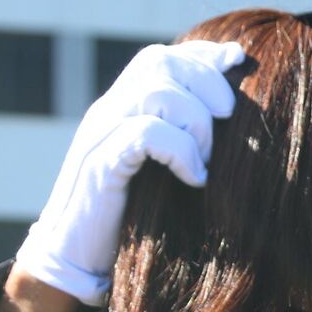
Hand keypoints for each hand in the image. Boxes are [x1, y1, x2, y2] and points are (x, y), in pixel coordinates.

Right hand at [14, 40, 244, 304]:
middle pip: (159, 62)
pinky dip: (180, 152)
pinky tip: (194, 178)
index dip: (202, 54)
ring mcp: (100, 135)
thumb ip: (185, 139)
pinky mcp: (100, 166)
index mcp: (122, 108)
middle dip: (205, 82)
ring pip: (155, 92)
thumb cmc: (128, 215)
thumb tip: (233, 119)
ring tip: (205, 159)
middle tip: (228, 118)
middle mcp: (108, 112)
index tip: (238, 59)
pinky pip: (144, 133)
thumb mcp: (161, 169)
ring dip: (194, 122)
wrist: (73, 258)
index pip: (161, 58)